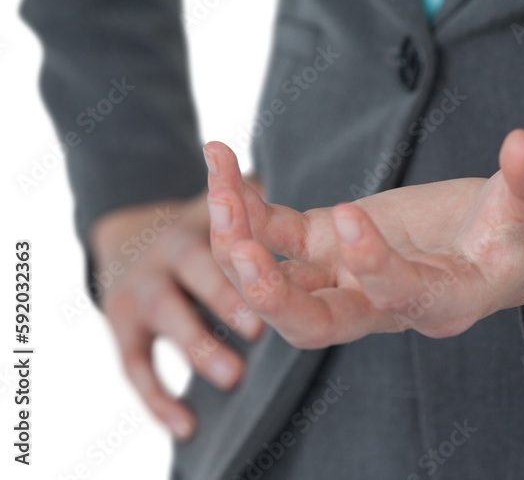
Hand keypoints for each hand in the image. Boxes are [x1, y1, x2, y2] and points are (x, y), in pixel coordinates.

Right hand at [89, 180, 265, 439]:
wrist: (126, 237)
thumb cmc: (200, 224)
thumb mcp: (220, 204)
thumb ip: (259, 202)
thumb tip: (307, 188)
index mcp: (200, 221)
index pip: (223, 225)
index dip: (239, 238)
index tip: (262, 262)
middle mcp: (167, 252)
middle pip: (196, 270)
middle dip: (225, 295)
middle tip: (259, 328)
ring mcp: (141, 290)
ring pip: (167, 317)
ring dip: (199, 346)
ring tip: (235, 376)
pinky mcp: (123, 328)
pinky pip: (136, 367)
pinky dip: (158, 400)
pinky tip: (186, 427)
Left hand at [202, 128, 523, 349]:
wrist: (511, 239)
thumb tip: (522, 147)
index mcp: (446, 300)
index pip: (400, 297)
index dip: (372, 265)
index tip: (349, 214)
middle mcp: (389, 302)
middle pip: (317, 325)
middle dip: (271, 298)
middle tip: (239, 252)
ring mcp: (354, 274)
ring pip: (283, 284)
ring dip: (241, 247)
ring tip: (218, 189)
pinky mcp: (334, 241)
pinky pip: (280, 235)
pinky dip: (247, 208)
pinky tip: (222, 162)